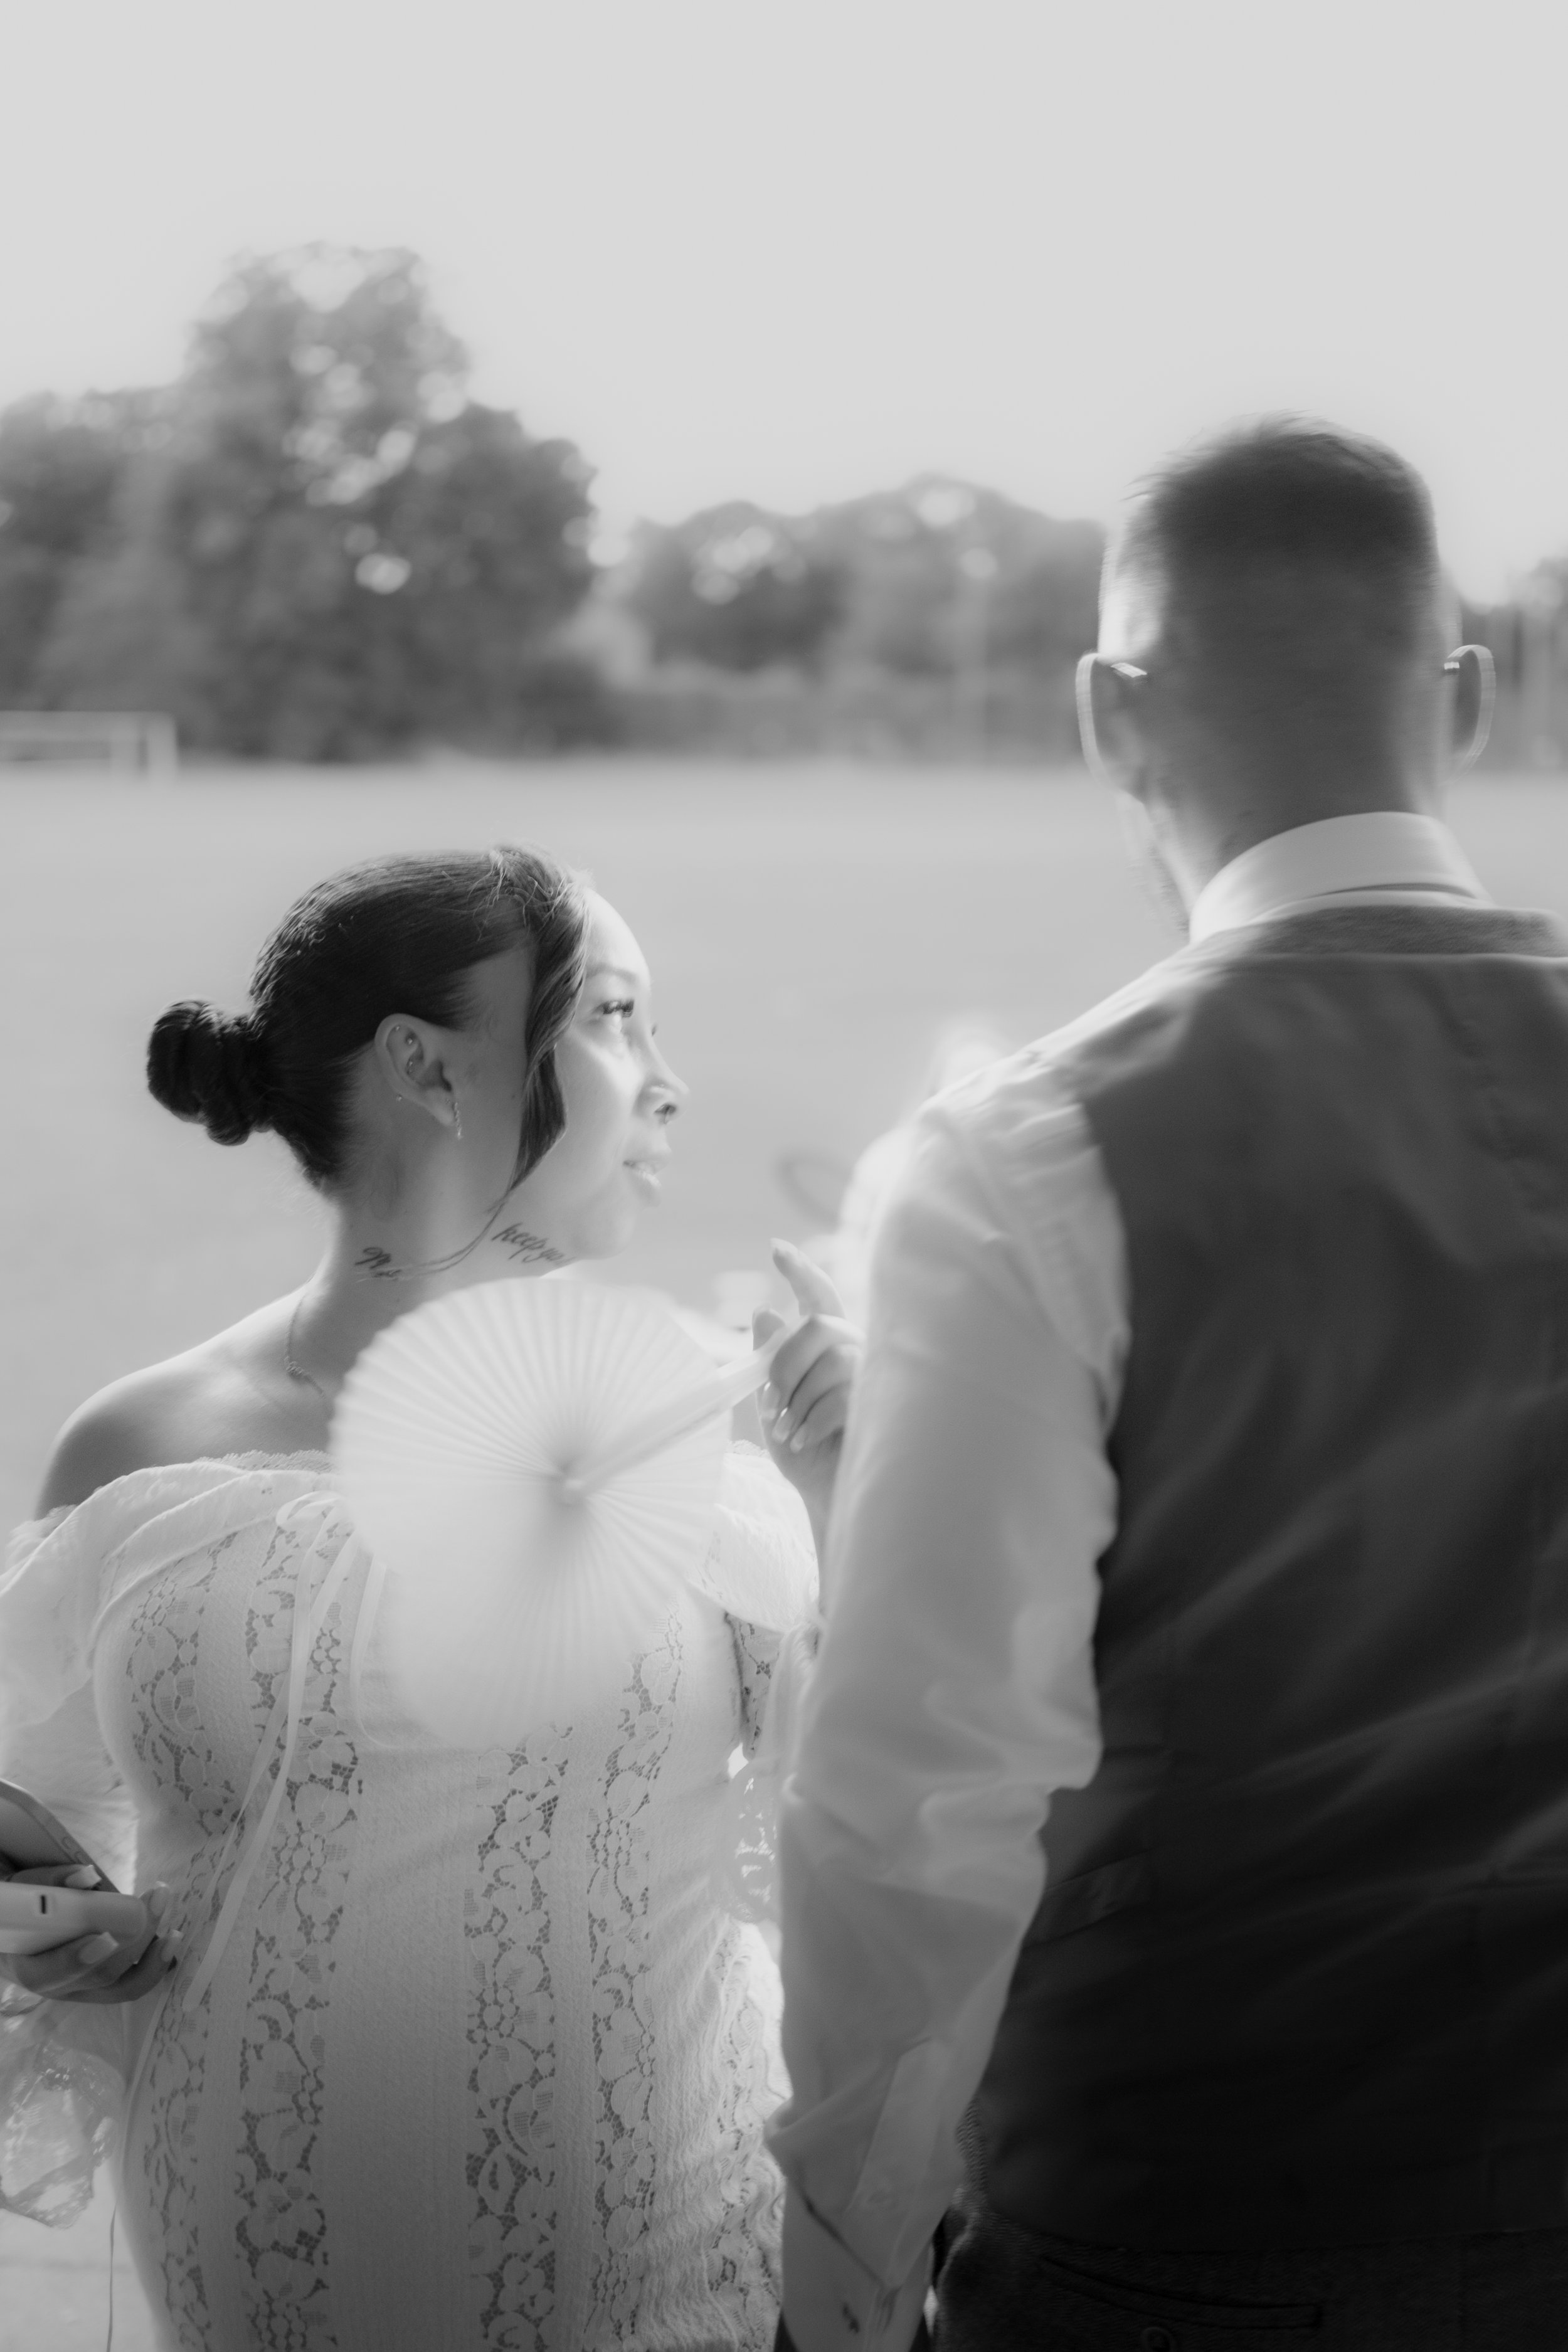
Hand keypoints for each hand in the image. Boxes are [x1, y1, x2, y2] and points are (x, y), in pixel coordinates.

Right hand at [0, 1868, 176, 2004]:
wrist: (25, 1929)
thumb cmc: (26, 1907)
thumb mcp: (28, 1888)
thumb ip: (52, 1882)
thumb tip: (86, 1876)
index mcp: (28, 1966)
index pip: (49, 1973)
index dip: (77, 1959)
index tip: (106, 1938)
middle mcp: (58, 1987)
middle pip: (99, 1974)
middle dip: (134, 1938)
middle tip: (155, 1898)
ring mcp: (84, 1990)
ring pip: (123, 1987)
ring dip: (153, 1959)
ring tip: (174, 1931)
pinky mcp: (104, 1986)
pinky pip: (132, 1984)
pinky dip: (154, 1965)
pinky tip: (170, 1943)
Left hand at [754, 1240, 861, 1555]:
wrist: (832, 1500)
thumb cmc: (808, 1456)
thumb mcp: (775, 1408)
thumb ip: (770, 1365)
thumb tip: (764, 1311)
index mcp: (831, 1348)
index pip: (819, 1298)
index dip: (800, 1271)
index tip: (775, 1249)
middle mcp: (858, 1352)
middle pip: (818, 1324)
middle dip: (785, 1363)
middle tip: (772, 1403)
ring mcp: (876, 1376)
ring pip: (830, 1359)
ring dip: (799, 1400)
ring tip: (791, 1431)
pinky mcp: (886, 1404)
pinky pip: (841, 1395)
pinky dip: (812, 1421)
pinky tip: (806, 1440)